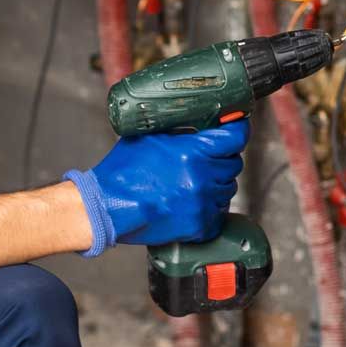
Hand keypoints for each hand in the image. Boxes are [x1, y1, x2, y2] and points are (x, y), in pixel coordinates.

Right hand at [66, 118, 249, 254]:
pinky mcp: (198, 226)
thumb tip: (197, 120)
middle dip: (221, 158)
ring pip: (227, 189)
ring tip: (194, 182)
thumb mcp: (149, 136)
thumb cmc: (122, 172)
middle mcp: (202, 177)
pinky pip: (219, 214)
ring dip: (215, 184)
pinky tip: (193, 202)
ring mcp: (202, 204)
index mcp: (192, 152)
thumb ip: (178, 130)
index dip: (238, 130)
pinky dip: (210, 208)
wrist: (106, 206)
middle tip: (206, 158)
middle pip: (232, 164)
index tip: (237, 129)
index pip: (235, 138)